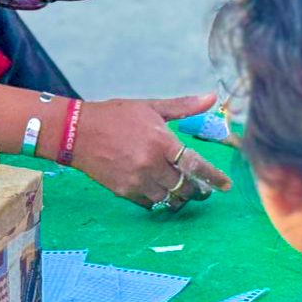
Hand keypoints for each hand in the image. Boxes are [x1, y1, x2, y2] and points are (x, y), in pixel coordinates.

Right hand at [71, 95, 232, 209]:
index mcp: (161, 141)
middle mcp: (151, 163)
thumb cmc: (116, 116)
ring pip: (169, 198)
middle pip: (185, 187)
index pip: (196, 165)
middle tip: (203, 190)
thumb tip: (211, 98)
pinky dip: (159, 199)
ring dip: (179, 197)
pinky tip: (160, 190)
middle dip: (197, 190)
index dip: (214, 177)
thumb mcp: (151, 107)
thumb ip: (183, 106)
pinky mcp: (123, 191)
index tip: (225, 186)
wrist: (76, 132)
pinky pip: (150, 203)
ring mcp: (137, 180)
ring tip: (182, 191)